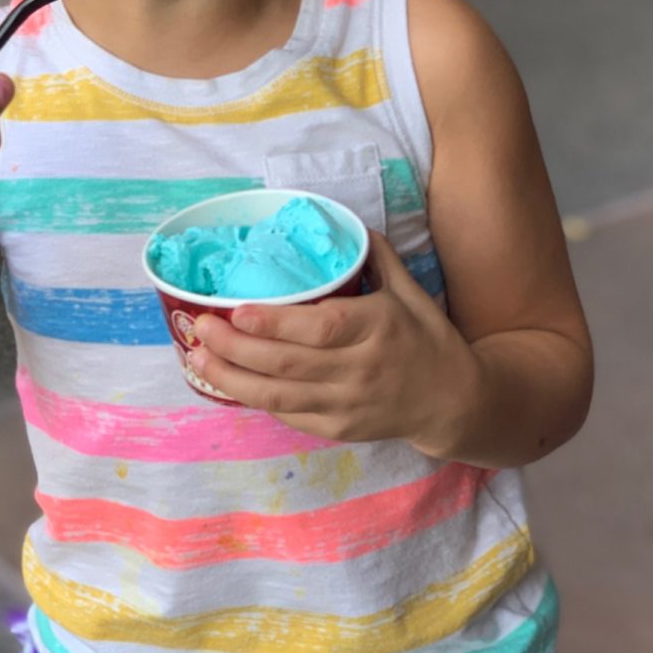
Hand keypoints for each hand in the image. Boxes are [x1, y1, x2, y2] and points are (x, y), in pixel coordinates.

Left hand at [189, 230, 477, 448]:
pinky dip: (256, 399)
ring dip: (233, 378)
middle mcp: (360, 370)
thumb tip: (341, 222)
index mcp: (377, 329)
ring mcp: (347, 405)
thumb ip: (376, 255)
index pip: (320, 328)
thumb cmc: (427, 339)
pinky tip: (228, 381)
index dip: (274, 323)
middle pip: (289, 364)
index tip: (236, 310)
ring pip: (280, 396)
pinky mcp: (338, 430)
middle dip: (236, 348)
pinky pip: (290, 415)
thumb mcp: (409, 291)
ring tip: (198, 357)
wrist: (454, 401)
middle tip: (201, 327)